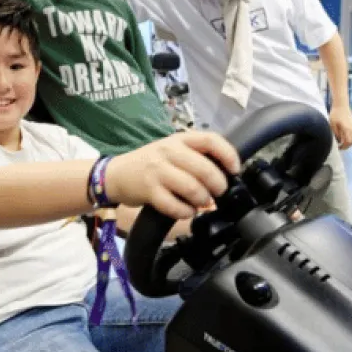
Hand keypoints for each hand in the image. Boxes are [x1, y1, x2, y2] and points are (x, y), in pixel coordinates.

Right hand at [105, 131, 239, 219]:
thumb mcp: (172, 150)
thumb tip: (226, 173)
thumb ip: (196, 156)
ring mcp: (158, 171)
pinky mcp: (149, 191)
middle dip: (218, 186)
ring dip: (203, 200)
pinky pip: (175, 206)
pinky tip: (186, 211)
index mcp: (179, 139)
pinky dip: (186, 212)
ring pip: (193, 188)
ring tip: (201, 203)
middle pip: (205, 169)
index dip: (228, 155)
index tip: (235, 169)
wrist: (116, 174)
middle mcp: (169, 151)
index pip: (210, 140)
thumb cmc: (150, 163)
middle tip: (218, 193)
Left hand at [329, 105, 351, 149]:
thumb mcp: (332, 125)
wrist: (341, 104)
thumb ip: (336, 134)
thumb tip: (338, 141)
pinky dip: (349, 137)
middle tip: (340, 147)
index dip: (343, 147)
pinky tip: (343, 136)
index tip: (338, 148)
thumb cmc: (335, 114)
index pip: (348, 142)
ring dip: (348, 141)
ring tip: (341, 142)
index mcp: (347, 129)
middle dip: (346, 146)